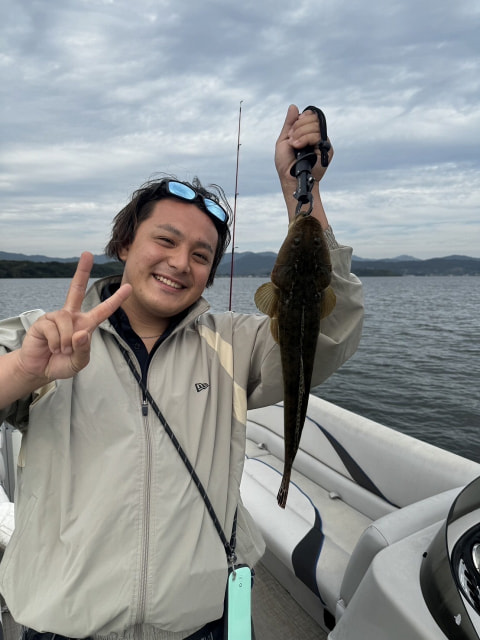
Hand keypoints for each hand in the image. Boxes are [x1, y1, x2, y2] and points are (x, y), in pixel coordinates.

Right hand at [17, 252, 130, 382]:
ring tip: (61, 350)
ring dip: (66, 342)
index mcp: (85, 324)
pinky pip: (54, 330)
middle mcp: (71, 316)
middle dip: (82, 271)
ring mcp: (56, 317)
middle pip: (76, 289)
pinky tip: (51, 347)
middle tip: (87, 254)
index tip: (128, 286)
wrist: (40, 370)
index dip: (116, 299)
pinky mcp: (42, 322)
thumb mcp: (79, 362)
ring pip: (67, 323)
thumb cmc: (62, 363)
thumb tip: (80, 333)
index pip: (103, 310)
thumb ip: (83, 350)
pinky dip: (55, 343)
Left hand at [275, 104, 333, 186]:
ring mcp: (322, 142)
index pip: (309, 115)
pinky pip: (317, 135)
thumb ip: (289, 123)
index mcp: (307, 132)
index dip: (300, 119)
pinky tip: (299, 147)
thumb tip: (293, 106)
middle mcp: (316, 135)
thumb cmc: (286, 163)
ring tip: (294, 145)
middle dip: (298, 127)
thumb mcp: (284, 139)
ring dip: (300, 134)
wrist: (290, 178)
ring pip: (315, 125)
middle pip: (313, 117)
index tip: (291, 132)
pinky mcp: (327, 149)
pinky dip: (305, 138)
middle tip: (292, 139)